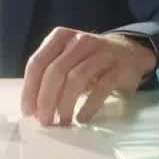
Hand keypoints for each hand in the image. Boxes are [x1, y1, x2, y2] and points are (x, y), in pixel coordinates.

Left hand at [20, 29, 156, 126]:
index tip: (28, 112)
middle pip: (55, 72)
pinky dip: (89, 106)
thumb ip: (49, 76)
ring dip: (65, 104)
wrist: (130, 52)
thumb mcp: (67, 59)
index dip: (30, 90)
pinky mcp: (119, 68)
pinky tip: (82, 118)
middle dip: (46, 100)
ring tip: (62, 122)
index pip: (37, 63)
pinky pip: (101, 88)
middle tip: (45, 121)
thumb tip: (33, 108)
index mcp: (61, 37)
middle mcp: (80, 41)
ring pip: (76, 79)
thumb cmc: (90, 61)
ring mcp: (101, 53)